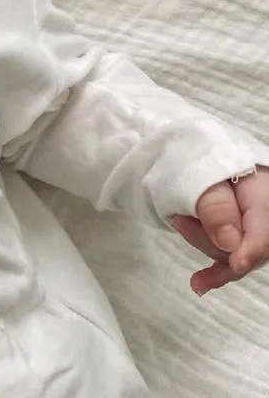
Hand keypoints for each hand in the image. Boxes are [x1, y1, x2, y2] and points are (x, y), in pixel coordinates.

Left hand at [171, 166, 268, 295]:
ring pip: (231, 254)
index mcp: (264, 195)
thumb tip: (229, 244)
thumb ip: (217, 204)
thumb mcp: (206, 171)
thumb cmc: (204, 156)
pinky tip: (199, 285)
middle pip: (244, 247)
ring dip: (202, 241)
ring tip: (178, 219)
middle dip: (209, 239)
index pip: (263, 232)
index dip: (250, 249)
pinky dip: (213, 273)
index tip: (236, 263)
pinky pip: (229, 263)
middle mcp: (263, 219)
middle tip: (178, 218)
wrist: (200, 153)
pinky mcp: (238, 241)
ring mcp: (251, 232)